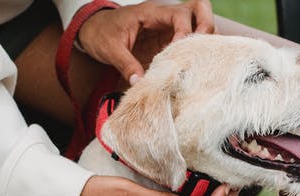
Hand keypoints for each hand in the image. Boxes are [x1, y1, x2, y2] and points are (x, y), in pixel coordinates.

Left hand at [77, 0, 215, 83]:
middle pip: (199, 9)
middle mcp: (164, 16)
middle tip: (200, 49)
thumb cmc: (101, 34)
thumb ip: (125, 64)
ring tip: (199, 58)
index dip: (186, 31)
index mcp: (150, 13)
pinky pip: (191, 39)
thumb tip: (140, 82)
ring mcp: (169, 27)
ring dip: (204, 38)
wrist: (93, 30)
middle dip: (206, 27)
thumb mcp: (110, 49)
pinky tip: (191, 65)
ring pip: (200, 22)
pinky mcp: (169, 40)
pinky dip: (196, 48)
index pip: (180, 14)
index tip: (179, 50)